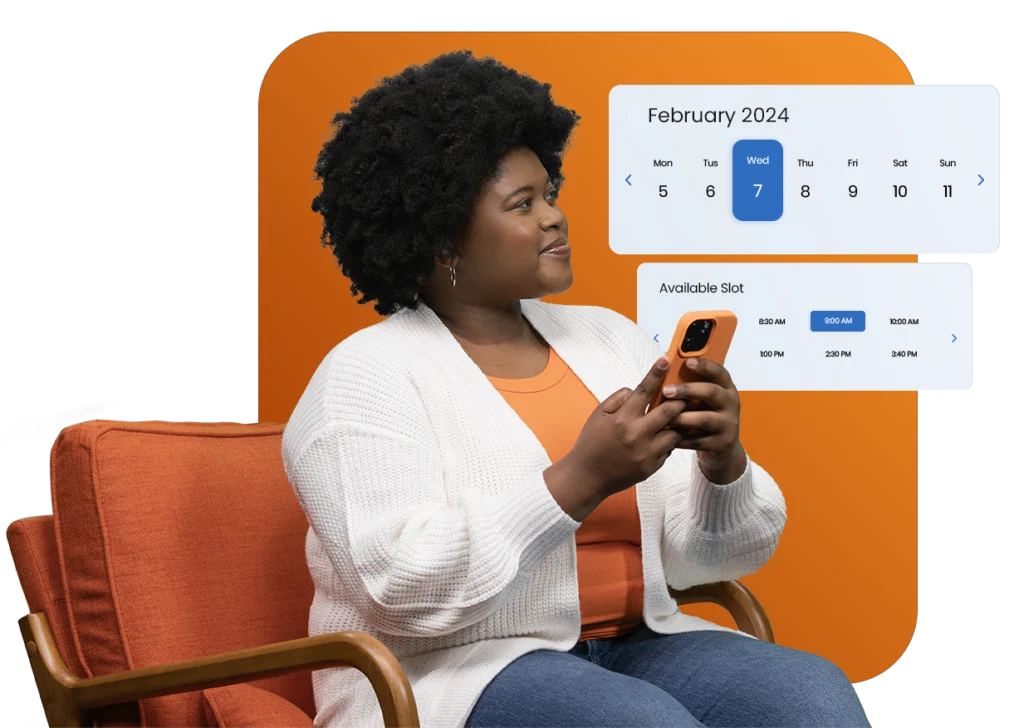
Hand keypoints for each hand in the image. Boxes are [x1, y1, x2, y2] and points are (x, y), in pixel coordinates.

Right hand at [564, 357, 687, 498]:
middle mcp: (636, 435)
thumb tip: (637, 390)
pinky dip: (668, 442)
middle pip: (669, 411)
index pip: (643, 390)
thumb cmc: (591, 443)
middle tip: (684, 395)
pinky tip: (662, 439)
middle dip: (679, 401)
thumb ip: (618, 399)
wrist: (587, 476)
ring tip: (676, 419)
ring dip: (678, 424)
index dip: (656, 374)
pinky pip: (669, 450)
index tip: (666, 360)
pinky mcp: (652, 467)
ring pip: (675, 432)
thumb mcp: (598, 415)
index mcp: (622, 419)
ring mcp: (646, 453)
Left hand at [659, 357, 746, 483]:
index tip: (687, 361)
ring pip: (704, 419)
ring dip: (682, 418)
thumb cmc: (706, 415)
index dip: (704, 366)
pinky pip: (699, 440)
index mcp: (726, 388)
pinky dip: (682, 439)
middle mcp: (731, 403)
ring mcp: (729, 424)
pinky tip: (668, 437)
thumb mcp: (703, 399)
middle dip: (688, 390)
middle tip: (666, 391)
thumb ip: (690, 388)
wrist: (723, 446)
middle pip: (711, 392)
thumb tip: (664, 375)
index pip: (719, 372)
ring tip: (665, 418)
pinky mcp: (722, 443)